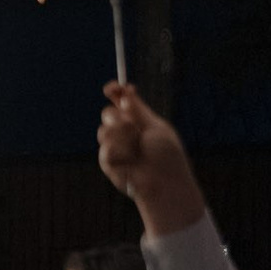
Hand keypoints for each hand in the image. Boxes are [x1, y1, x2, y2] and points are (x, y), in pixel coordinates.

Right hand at [97, 82, 203, 233]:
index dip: (114, 91)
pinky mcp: (107, 161)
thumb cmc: (166, 155)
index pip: (120, 100)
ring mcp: (114, 146)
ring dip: (122, 138)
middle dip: (119, 118)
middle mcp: (123, 131)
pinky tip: (131, 162)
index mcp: (137, 120)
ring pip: (104, 130)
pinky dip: (121, 153)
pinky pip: (105, 148)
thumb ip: (138, 110)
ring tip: (137, 150)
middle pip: (107, 113)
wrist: (163, 181)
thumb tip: (126, 90)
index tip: (111, 87)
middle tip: (133, 128)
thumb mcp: (155, 127)